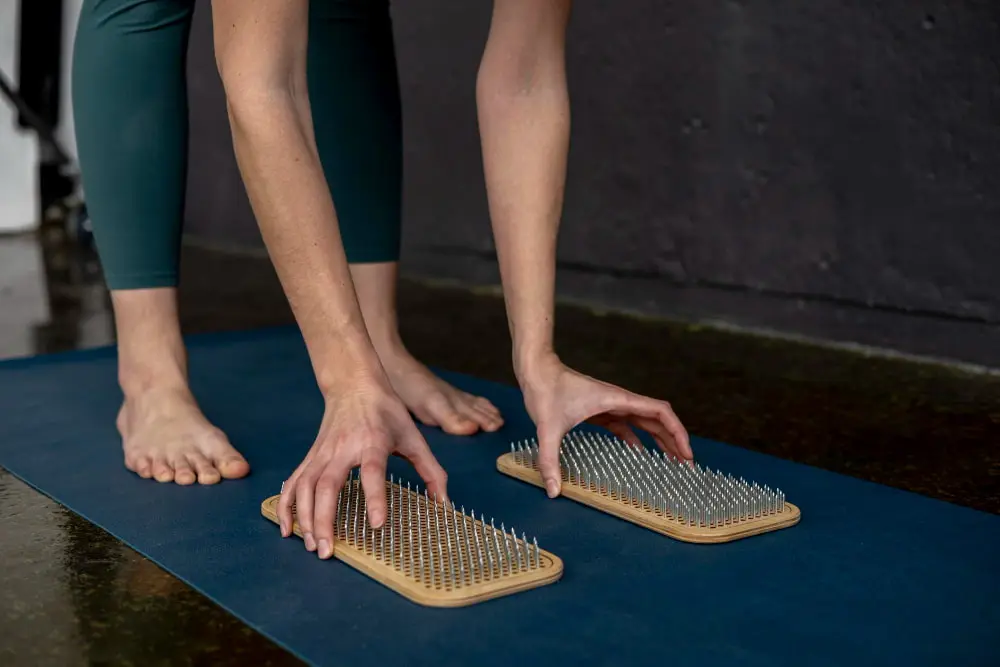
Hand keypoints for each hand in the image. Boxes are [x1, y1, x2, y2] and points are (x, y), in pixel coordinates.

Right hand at [276, 376, 447, 559]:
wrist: (354, 384)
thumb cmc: (387, 411)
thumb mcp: (414, 437)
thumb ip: (432, 471)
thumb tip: (444, 504)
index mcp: (372, 442)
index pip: (372, 471)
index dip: (375, 497)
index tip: (377, 524)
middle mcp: (342, 449)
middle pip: (328, 485)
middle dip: (324, 519)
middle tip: (328, 550)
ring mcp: (322, 453)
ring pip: (305, 486)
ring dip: (305, 518)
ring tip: (312, 546)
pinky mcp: (310, 456)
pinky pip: (293, 482)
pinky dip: (287, 506)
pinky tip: (288, 528)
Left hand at [518, 353, 690, 497]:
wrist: (536, 370)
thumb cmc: (545, 390)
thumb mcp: (547, 428)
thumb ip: (550, 460)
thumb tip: (553, 490)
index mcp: (617, 400)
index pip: (660, 412)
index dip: (678, 432)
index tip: (686, 453)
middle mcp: (619, 401)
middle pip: (658, 419)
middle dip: (674, 441)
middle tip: (686, 465)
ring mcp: (611, 405)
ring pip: (644, 422)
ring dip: (659, 439)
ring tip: (670, 461)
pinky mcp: (600, 410)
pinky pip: (626, 425)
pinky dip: (637, 439)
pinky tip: (638, 455)